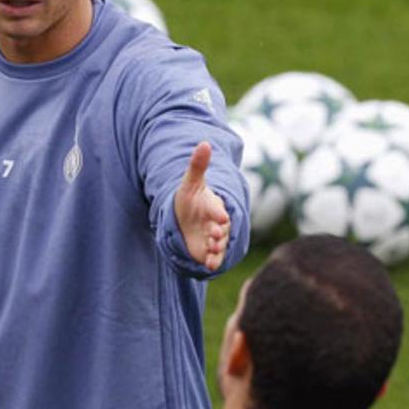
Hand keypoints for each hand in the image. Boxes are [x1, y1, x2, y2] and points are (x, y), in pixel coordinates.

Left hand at [173, 141, 230, 270]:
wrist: (186, 218)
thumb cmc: (189, 199)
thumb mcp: (190, 183)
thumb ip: (197, 166)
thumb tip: (205, 143)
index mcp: (213, 207)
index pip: (218, 210)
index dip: (219, 213)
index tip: (221, 217)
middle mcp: (217, 224)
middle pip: (221, 229)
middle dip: (219, 232)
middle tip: (215, 233)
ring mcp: (214, 238)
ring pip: (219, 244)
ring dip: (217, 248)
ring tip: (212, 249)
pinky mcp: (210, 251)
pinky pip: (215, 257)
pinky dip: (213, 261)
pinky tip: (209, 266)